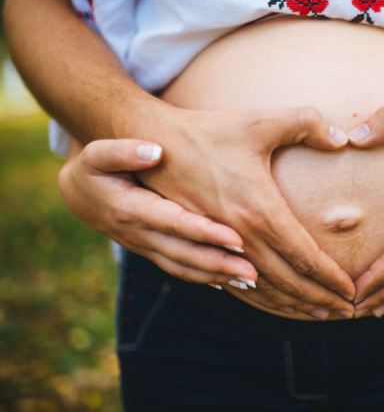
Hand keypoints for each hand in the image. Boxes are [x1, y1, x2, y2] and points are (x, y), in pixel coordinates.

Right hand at [59, 138, 346, 318]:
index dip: (331, 278)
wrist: (152, 142)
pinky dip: (259, 298)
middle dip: (319, 299)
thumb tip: (343, 139)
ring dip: (292, 305)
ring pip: (261, 289)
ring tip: (318, 314)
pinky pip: (235, 284)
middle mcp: (239, 236)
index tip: (352, 292)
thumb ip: (306, 123)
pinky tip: (272, 301)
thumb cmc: (208, 131)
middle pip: (287, 281)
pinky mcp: (201, 247)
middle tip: (347, 311)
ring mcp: (218, 246)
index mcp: (259, 210)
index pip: (305, 257)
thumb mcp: (259, 121)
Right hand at [59, 139, 256, 284]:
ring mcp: (147, 247)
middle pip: (184, 254)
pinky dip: (205, 277)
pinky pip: (181, 269)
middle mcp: (139, 235)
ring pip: (184, 268)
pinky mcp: (154, 252)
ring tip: (251, 280)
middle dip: (219, 265)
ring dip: (217, 276)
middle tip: (253, 272)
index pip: (174, 223)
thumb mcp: (97, 154)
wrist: (79, 194)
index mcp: (130, 210)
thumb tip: (154, 151)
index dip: (205, 232)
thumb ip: (122, 151)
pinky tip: (232, 282)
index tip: (236, 238)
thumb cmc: (94, 168)